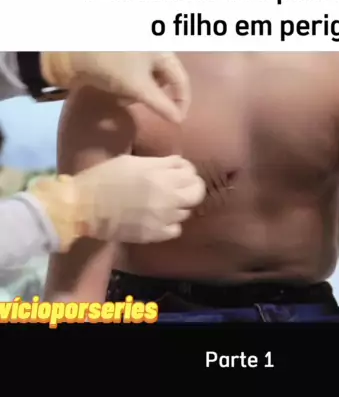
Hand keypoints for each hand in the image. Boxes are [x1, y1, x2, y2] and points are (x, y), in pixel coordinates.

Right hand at [30, 155, 204, 247]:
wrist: (84, 207)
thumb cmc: (104, 178)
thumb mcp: (131, 161)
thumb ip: (159, 163)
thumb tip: (178, 164)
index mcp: (159, 174)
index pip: (190, 171)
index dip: (187, 170)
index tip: (179, 171)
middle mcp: (167, 196)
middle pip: (197, 193)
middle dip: (192, 187)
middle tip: (180, 187)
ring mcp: (163, 217)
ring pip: (187, 211)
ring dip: (179, 205)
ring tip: (164, 202)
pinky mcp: (155, 234)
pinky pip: (176, 229)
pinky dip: (171, 223)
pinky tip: (159, 218)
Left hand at [40, 52, 190, 122]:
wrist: (73, 53)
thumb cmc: (112, 67)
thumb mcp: (139, 88)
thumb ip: (162, 105)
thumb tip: (179, 121)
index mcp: (163, 50)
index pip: (181, 80)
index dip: (181, 103)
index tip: (175, 122)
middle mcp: (153, 48)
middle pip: (165, 79)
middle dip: (156, 96)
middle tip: (144, 106)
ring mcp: (137, 52)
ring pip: (149, 79)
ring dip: (141, 92)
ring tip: (125, 98)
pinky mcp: (122, 58)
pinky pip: (135, 76)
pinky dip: (130, 87)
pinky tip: (117, 91)